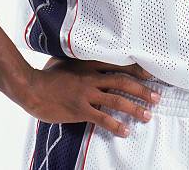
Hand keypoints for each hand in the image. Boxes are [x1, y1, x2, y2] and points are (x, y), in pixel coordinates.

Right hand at [21, 58, 159, 136]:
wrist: (32, 88)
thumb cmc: (47, 74)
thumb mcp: (65, 60)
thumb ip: (80, 60)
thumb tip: (88, 57)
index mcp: (89, 63)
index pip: (119, 64)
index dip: (136, 70)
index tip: (150, 74)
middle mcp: (92, 77)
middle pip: (123, 82)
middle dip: (142, 90)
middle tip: (157, 96)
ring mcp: (87, 94)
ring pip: (117, 100)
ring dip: (135, 108)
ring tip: (147, 115)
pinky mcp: (80, 110)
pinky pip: (103, 118)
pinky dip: (116, 125)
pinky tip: (125, 131)